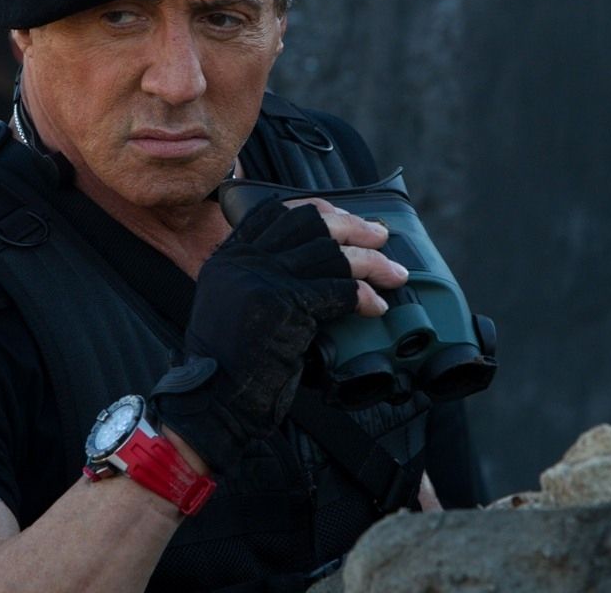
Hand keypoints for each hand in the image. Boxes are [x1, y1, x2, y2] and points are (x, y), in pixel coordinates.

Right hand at [150, 198, 407, 472]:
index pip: (275, 213)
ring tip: (395, 274)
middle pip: (307, 223)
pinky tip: (377, 306)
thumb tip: (317, 268)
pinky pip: (337, 289)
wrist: (215, 400)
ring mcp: (260, 278)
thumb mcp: (236, 307)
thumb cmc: (232, 365)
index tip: (346, 218)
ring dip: (371, 263)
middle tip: (381, 237)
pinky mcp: (281, 303)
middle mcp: (242, 261)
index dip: (317, 210)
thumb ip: (261, 280)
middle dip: (352, 226)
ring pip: (329, 253)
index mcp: (229, 258)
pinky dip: (363, 296)